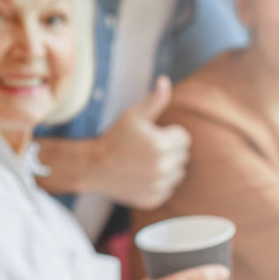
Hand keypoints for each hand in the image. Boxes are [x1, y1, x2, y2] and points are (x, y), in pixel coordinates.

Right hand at [36, 77, 190, 209]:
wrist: (94, 168)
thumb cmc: (115, 138)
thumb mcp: (133, 116)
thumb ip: (154, 101)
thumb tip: (165, 81)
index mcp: (160, 145)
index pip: (184, 138)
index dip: (170, 134)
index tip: (153, 135)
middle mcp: (161, 167)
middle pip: (184, 156)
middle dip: (170, 150)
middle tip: (148, 149)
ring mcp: (157, 185)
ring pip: (179, 173)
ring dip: (168, 167)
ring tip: (146, 162)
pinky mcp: (153, 199)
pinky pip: (169, 188)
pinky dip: (160, 182)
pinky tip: (143, 175)